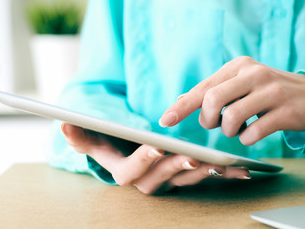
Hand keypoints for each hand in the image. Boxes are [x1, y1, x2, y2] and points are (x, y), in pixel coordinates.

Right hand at [61, 123, 250, 194]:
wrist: (127, 151)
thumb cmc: (111, 144)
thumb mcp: (93, 139)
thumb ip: (79, 135)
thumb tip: (63, 124)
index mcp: (126, 172)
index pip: (132, 171)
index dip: (144, 160)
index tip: (157, 147)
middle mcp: (148, 181)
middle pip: (164, 176)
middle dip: (180, 167)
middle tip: (197, 157)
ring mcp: (168, 180)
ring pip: (187, 178)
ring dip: (206, 172)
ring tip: (226, 164)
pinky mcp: (183, 175)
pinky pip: (203, 176)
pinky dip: (222, 174)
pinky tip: (241, 169)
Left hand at [159, 56, 304, 144]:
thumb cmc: (265, 91)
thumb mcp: (239, 84)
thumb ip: (212, 91)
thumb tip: (179, 100)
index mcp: (237, 67)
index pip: (202, 88)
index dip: (182, 106)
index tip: (165, 121)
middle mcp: (253, 74)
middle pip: (212, 100)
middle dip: (207, 120)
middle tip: (215, 124)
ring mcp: (271, 91)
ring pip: (232, 117)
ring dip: (228, 131)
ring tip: (237, 129)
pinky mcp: (286, 110)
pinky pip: (254, 132)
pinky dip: (246, 138)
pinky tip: (252, 133)